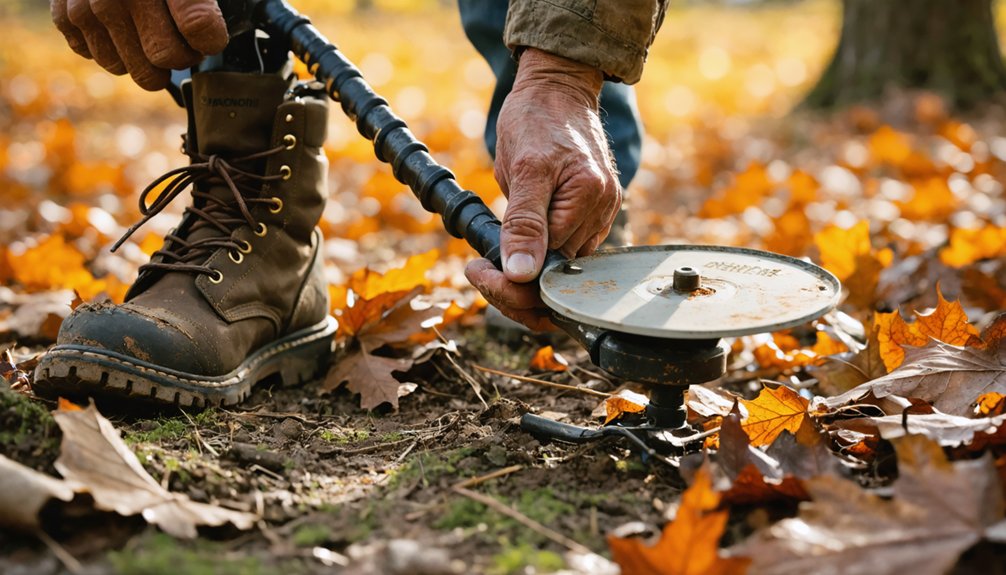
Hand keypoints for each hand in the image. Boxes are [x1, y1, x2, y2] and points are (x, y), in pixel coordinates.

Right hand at [51, 0, 228, 90]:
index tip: (208, 36)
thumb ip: (199, 1)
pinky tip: (121, 27)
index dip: (210, 39)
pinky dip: (116, 50)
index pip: (200, 26)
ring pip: (135, 71)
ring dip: (147, 59)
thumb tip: (212, 30)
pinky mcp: (66, 18)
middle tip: (182, 40)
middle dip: (182, 56)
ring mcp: (90, 7)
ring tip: (149, 32)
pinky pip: (104, 60)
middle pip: (168, 57)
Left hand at [466, 48, 621, 328]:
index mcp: (588, 199)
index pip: (550, 269)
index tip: (476, 270)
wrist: (557, 88)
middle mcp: (601, 213)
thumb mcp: (522, 169)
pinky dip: (537, 259)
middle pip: (558, 279)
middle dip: (516, 287)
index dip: (510, 282)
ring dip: (525, 275)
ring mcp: (600, 215)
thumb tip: (522, 274)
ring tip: (491, 262)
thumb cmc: (537, 118)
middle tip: (478, 272)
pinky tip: (514, 249)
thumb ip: (523, 224)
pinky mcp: (592, 215)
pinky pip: (566, 254)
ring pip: (561, 272)